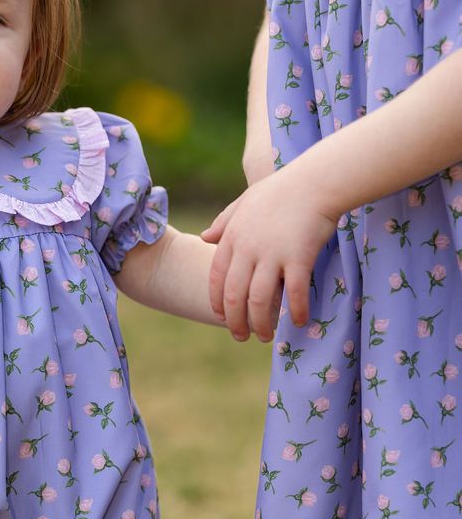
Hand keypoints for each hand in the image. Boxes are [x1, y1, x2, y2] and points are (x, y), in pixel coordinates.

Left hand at [201, 165, 338, 342]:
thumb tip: (204, 237)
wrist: (315, 181)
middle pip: (234, 295)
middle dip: (235, 322)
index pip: (216, 277)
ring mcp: (272, 254)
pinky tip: (298, 322)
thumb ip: (223, 222)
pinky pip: (293, 294)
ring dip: (260, 323)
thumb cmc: (281, 190)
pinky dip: (294, 311)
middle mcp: (248, 249)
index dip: (218, 301)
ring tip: (265, 337)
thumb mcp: (244, 202)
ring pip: (258, 300)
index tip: (222, 317)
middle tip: (240, 337)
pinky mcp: (298, 258)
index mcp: (232, 237)